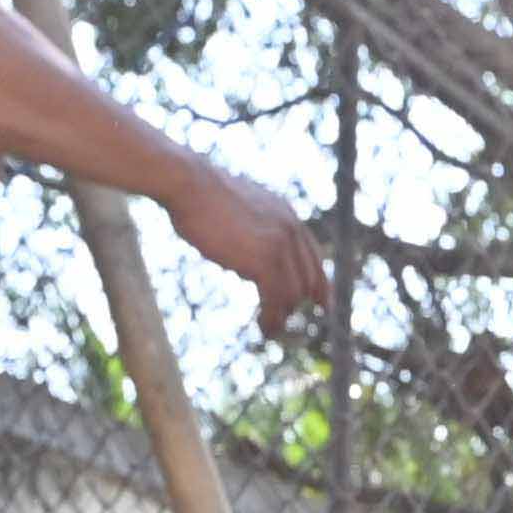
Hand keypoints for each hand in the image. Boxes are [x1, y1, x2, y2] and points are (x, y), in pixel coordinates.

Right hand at [167, 159, 330, 335]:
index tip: (322, 305)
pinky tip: (263, 326)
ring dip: (280, 315)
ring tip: (268, 328)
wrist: (190, 184)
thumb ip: (254, 224)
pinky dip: (271, 318)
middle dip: (295, 303)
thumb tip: (252, 244)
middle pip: (306, 279)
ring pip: (292, 294)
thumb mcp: (239, 207)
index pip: (314, 256)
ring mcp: (280, 245)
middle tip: (279, 321)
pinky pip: (276, 299)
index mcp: (287, 215)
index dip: (320, 284)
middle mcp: (290, 229)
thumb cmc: (201, 196)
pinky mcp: (265, 261)